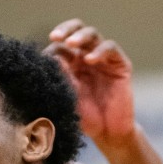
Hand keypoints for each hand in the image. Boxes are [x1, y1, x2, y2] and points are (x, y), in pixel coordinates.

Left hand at [45, 19, 135, 148]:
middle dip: (65, 30)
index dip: (51, 48)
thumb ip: (61, 78)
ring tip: (71, 43)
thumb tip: (51, 57)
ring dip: (80, 36)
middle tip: (54, 36)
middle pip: (76, 30)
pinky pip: (111, 49)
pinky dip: (99, 51)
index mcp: (70, 63)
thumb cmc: (85, 117)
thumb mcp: (67, 97)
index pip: (59, 45)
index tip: (42, 58)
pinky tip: (90, 60)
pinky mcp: (120, 64)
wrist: (107, 133)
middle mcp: (86, 56)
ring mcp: (103, 59)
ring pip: (92, 35)